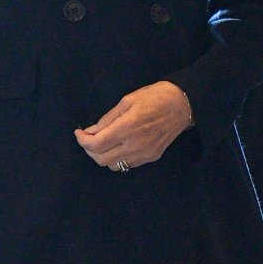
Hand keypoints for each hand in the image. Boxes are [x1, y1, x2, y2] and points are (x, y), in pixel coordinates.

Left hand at [74, 80, 193, 172]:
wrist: (183, 105)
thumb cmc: (155, 97)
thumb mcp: (127, 100)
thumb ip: (107, 119)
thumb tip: (90, 131)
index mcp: (127, 128)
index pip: (95, 145)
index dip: (82, 140)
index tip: (79, 133)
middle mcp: (134, 145)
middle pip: (101, 159)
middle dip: (89, 150)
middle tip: (89, 138)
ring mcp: (144, 154)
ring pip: (113, 166)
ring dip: (102, 156)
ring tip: (102, 142)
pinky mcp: (151, 157)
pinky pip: (127, 165)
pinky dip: (117, 158)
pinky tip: (117, 146)